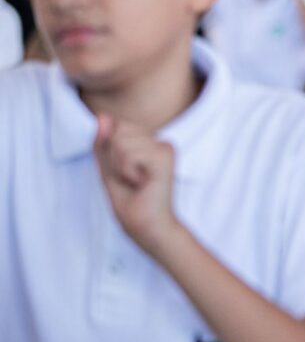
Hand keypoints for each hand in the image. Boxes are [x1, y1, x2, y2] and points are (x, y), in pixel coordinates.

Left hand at [93, 116, 180, 256]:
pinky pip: (130, 154)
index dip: (109, 152)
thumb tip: (102, 116)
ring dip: (119, 167)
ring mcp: (164, 147)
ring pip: (121, 142)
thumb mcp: (107, 168)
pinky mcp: (165, 157)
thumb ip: (103, 142)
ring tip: (136, 182)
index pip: (116, 126)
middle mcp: (159, 140)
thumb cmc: (129, 201)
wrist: (146, 226)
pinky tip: (142, 183)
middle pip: (117, 132)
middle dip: (113, 158)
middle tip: (129, 179)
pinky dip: (127, 172)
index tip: (122, 173)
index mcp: (148, 141)